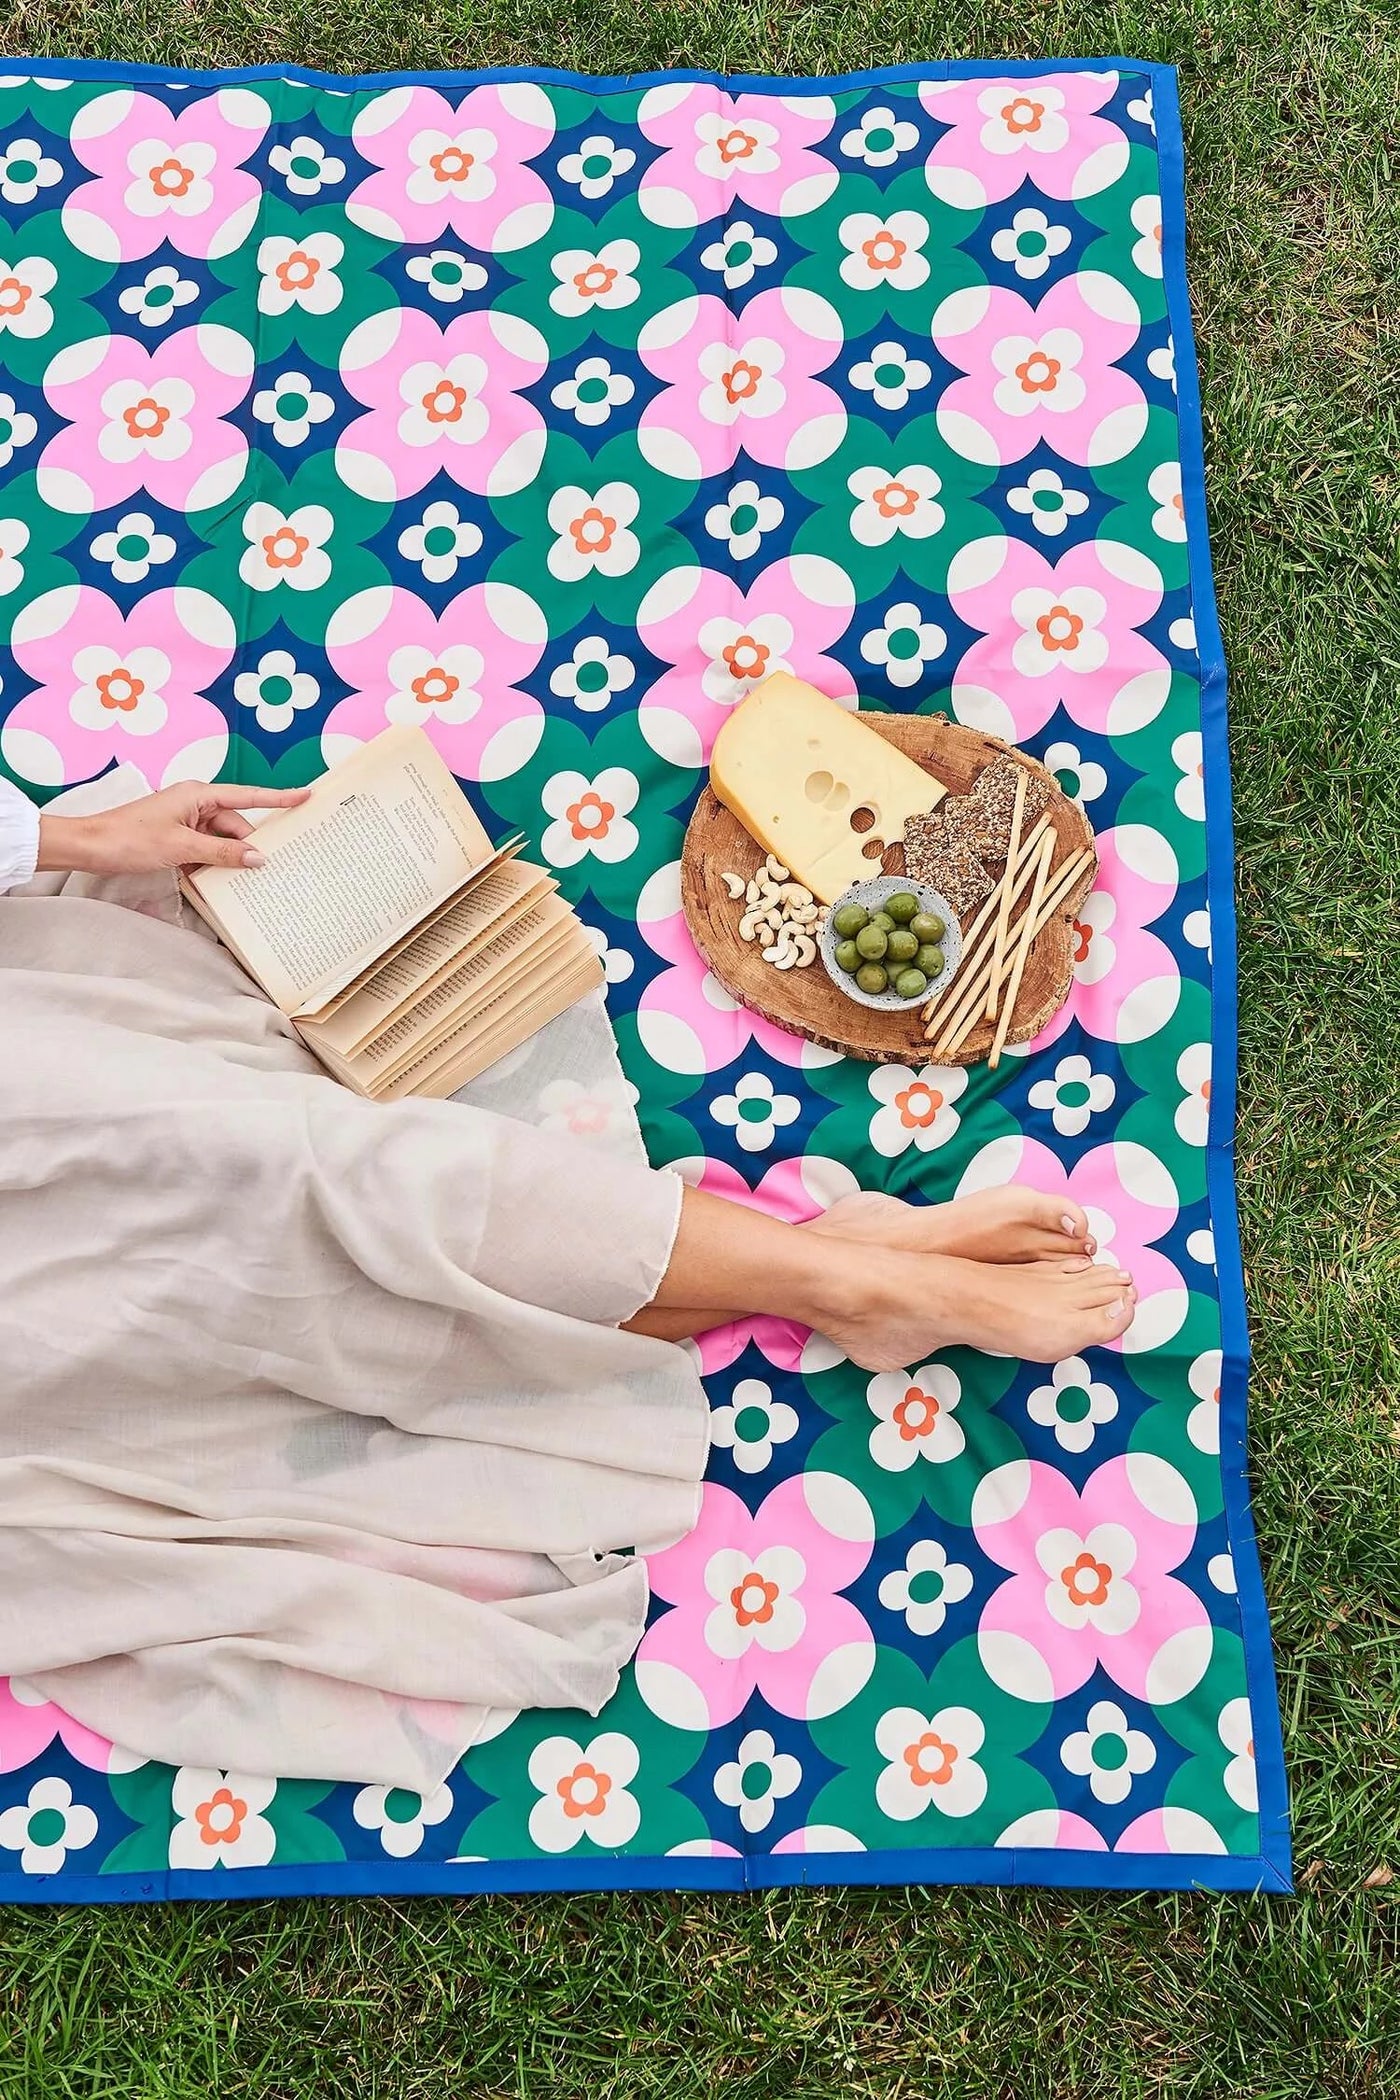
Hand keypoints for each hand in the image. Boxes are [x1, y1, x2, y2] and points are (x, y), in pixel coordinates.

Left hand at [36, 782, 312, 876]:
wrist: (90, 847)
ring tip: (243, 881)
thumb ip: (223, 852)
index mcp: (198, 795)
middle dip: (249, 846)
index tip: (306, 796)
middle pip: (236, 825)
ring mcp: (185, 822)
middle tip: (270, 869)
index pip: (248, 797)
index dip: (279, 798)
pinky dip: (211, 864)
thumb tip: (258, 857)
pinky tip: (217, 882)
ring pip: (221, 841)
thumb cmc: (130, 839)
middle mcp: (195, 804)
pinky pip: (205, 850)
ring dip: (228, 859)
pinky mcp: (176, 839)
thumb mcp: (182, 847)